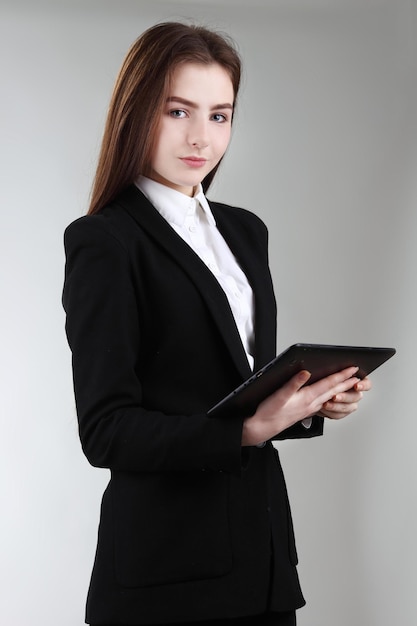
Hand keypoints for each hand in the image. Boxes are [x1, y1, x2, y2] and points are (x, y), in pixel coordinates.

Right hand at [242, 366, 361, 445]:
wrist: (263, 427)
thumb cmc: (269, 412)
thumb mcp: (279, 395)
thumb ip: (293, 383)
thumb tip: (306, 373)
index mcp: (307, 398)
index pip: (328, 384)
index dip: (341, 376)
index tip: (352, 369)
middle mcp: (311, 404)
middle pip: (333, 390)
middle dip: (347, 382)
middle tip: (359, 374)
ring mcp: (310, 408)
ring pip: (331, 396)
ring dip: (342, 389)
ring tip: (351, 384)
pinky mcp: (306, 411)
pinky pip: (324, 402)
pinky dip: (332, 395)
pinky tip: (333, 394)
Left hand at [318, 376, 371, 419]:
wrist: (312, 391)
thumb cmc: (320, 379)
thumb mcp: (324, 372)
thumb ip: (330, 371)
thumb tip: (319, 371)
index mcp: (355, 379)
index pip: (366, 383)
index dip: (364, 385)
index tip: (356, 386)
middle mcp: (354, 392)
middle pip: (356, 396)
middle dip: (345, 397)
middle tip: (335, 396)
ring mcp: (348, 403)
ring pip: (348, 407)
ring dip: (337, 406)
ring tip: (326, 404)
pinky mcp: (340, 411)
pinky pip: (339, 415)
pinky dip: (331, 412)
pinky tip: (323, 409)